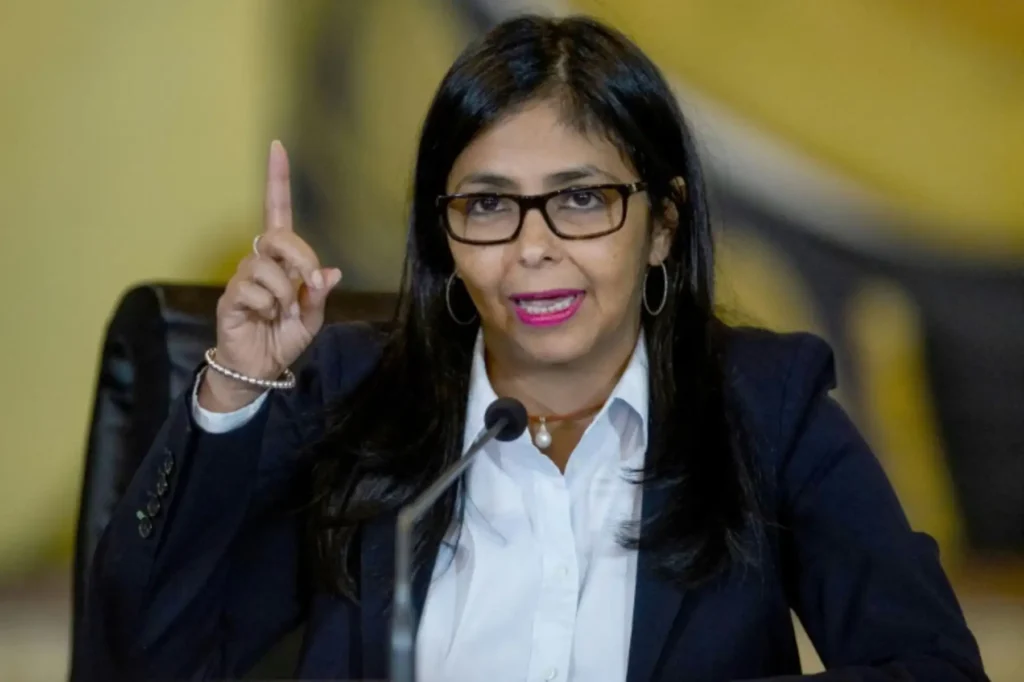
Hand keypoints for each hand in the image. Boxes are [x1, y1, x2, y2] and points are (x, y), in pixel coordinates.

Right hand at [199, 140, 341, 411]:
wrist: (259, 368)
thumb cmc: (283, 337)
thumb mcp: (311, 318)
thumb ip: (319, 294)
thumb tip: (330, 273)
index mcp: (281, 260)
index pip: (278, 212)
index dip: (277, 180)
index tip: (277, 147)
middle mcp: (259, 261)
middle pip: (278, 236)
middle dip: (301, 258)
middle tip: (309, 285)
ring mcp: (242, 278)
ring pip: (268, 269)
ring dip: (285, 295)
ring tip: (280, 313)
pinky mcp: (229, 297)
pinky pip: (253, 291)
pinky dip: (268, 307)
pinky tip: (263, 318)